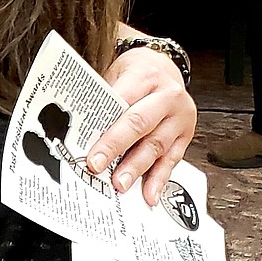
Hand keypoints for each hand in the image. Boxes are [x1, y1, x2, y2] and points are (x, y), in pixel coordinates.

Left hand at [86, 48, 195, 204]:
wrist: (166, 66)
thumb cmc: (136, 74)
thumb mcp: (116, 74)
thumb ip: (102, 101)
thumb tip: (75, 130)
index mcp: (146, 77)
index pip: (122, 103)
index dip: (104, 127)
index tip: (88, 147)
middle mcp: (167, 96)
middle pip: (140, 124)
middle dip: (116, 148)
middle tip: (96, 166)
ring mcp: (179, 117)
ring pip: (156, 145)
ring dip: (137, 168)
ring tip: (120, 184)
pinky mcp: (185, 135)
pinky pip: (172, 159)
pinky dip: (159, 179)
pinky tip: (149, 194)